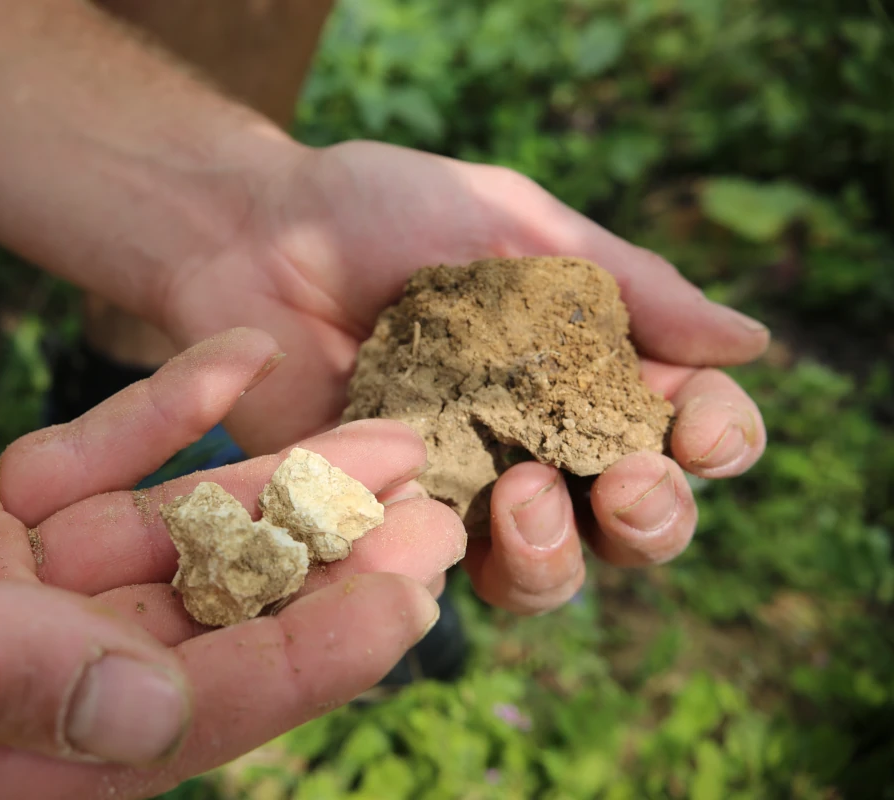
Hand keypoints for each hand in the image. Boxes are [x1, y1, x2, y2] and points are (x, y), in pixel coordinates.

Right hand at [0, 329, 460, 798]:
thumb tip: (147, 717)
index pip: (167, 723)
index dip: (297, 661)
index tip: (409, 595)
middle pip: (192, 626)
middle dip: (317, 563)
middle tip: (428, 500)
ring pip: (161, 541)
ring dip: (269, 482)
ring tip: (376, 431)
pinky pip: (89, 466)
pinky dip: (157, 418)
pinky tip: (234, 362)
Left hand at [160, 141, 767, 614]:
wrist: (251, 237)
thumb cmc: (381, 213)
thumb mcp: (517, 226)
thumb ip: (630, 287)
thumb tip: (752, 342)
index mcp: (589, 366)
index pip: (688, 428)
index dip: (716, 441)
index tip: (702, 427)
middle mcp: (542, 440)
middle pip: (638, 522)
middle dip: (655, 517)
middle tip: (626, 480)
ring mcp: (467, 488)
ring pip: (553, 572)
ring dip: (563, 554)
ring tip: (521, 492)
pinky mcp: (391, 517)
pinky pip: (447, 575)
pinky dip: (462, 563)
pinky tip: (443, 517)